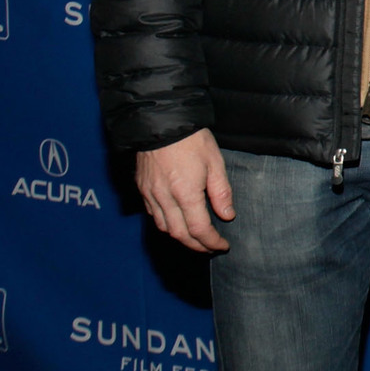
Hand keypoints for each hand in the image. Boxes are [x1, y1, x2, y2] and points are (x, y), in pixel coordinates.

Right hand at [135, 130, 234, 252]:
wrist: (160, 122)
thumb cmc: (191, 139)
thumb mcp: (215, 162)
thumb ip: (221, 192)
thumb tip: (227, 215)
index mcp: (185, 192)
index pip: (199, 229)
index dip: (211, 241)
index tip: (222, 245)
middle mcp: (164, 198)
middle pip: (179, 234)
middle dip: (196, 245)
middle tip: (210, 247)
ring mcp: (150, 194)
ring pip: (163, 227)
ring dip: (180, 238)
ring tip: (196, 239)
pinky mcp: (142, 189)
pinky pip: (152, 215)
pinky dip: (166, 224)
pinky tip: (177, 222)